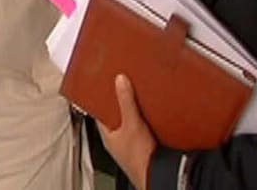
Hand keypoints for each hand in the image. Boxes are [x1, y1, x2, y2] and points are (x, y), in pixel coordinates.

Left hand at [99, 74, 157, 188]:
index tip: (105, 83)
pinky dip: (146, 120)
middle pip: (116, 115)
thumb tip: (120, 81)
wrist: (156, 176)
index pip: (100, 111)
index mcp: (108, 135)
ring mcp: (130, 143)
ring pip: (129, 121)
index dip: (102, 97)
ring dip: (134, 110)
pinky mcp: (144, 145)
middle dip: (122, 102)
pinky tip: (153, 113)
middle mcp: (117, 139)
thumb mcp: (132, 124)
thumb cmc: (139, 159)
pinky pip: (142, 128)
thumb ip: (126, 102)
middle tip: (126, 86)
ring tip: (140, 96)